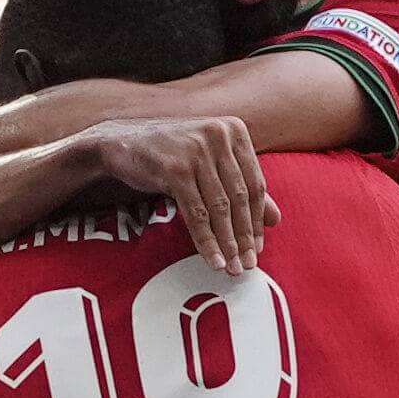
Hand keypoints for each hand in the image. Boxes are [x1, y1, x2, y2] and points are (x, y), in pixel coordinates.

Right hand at [90, 113, 272, 278]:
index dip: (257, 220)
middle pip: (239, 196)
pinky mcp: (175, 168)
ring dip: (227, 243)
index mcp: (233, 130)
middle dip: (244, 236)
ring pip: (219, 207)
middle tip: (248, 265)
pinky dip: (206, 240)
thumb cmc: (170, 155)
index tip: (258, 248)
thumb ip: (241, 187)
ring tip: (232, 268)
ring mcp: (196, 150)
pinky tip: (213, 259)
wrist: (121, 145)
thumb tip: (276, 219)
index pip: (254, 183)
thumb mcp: (209, 165)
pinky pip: (197, 213)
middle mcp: (218, 135)